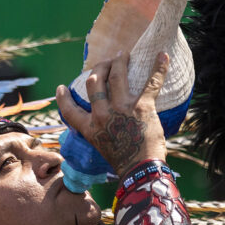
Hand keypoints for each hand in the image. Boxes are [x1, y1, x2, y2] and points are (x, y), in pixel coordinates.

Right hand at [56, 52, 168, 176]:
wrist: (141, 169)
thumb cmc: (123, 162)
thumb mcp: (100, 146)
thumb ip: (97, 131)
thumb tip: (100, 123)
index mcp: (90, 127)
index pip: (70, 110)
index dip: (63, 97)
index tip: (61, 88)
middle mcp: (103, 114)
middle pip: (95, 81)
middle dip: (99, 67)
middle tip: (106, 63)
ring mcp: (123, 108)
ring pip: (117, 75)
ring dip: (119, 61)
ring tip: (123, 55)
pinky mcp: (143, 106)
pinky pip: (151, 82)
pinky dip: (159, 67)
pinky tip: (163, 55)